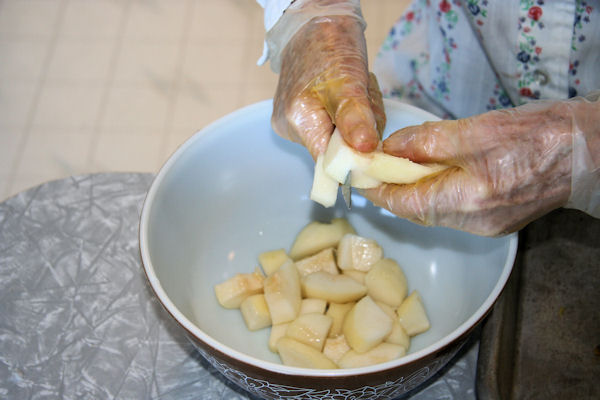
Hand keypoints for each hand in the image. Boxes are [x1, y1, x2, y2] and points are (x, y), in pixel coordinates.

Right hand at [271, 0, 384, 158]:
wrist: (314, 22)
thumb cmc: (329, 45)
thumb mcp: (349, 81)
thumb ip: (356, 118)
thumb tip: (365, 152)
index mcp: (298, 121)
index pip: (331, 162)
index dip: (356, 158)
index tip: (374, 141)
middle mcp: (290, 128)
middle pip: (338, 149)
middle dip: (360, 129)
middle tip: (364, 97)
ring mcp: (294, 122)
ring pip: (340, 136)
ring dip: (358, 117)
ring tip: (356, 88)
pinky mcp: (302, 115)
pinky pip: (335, 124)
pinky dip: (349, 111)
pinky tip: (347, 91)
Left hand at [362, 99, 599, 235]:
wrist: (589, 153)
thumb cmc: (540, 136)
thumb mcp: (477, 130)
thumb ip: (428, 141)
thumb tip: (392, 147)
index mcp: (466, 201)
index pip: (404, 203)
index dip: (377, 189)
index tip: (358, 176)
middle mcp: (473, 222)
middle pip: (417, 210)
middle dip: (393, 188)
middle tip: (375, 166)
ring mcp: (486, 225)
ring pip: (434, 210)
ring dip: (415, 189)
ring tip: (401, 165)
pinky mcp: (496, 220)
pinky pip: (453, 209)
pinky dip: (437, 191)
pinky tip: (435, 172)